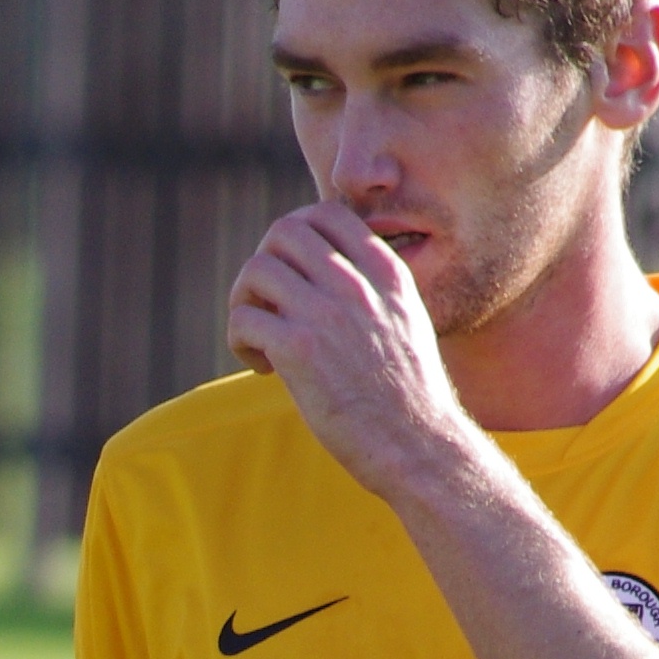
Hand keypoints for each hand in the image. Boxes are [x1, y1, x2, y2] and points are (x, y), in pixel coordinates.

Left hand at [226, 201, 477, 497]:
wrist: (418, 444)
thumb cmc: (408, 395)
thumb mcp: (405, 321)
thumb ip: (372, 290)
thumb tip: (325, 273)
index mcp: (386, 272)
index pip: (327, 214)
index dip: (296, 238)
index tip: (294, 276)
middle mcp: (357, 284)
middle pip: (283, 231)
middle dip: (266, 263)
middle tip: (269, 304)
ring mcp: (327, 314)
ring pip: (256, 270)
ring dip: (245, 302)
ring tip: (260, 338)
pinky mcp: (299, 351)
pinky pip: (243, 319)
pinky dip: (240, 340)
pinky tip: (263, 366)